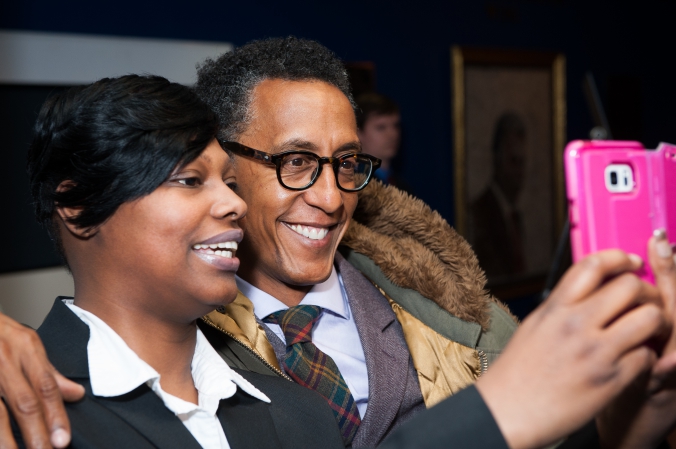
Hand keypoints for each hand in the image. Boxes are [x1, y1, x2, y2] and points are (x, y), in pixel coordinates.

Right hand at [0, 312, 83, 448]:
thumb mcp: (27, 343)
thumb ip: (49, 372)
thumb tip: (77, 394)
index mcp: (25, 346)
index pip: (46, 386)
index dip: (56, 415)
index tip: (63, 440)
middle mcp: (4, 359)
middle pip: (24, 402)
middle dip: (36, 432)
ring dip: (8, 440)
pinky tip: (0, 444)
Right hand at [476, 249, 667, 448]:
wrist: (507, 411)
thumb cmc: (517, 373)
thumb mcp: (535, 326)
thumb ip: (562, 305)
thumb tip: (588, 288)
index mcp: (555, 308)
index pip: (594, 265)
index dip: (619, 258)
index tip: (631, 263)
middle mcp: (575, 325)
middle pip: (629, 286)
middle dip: (645, 290)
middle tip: (645, 301)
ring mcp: (595, 352)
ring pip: (648, 317)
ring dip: (655, 320)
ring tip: (648, 329)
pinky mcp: (610, 380)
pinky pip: (647, 355)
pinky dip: (646, 356)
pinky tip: (635, 359)